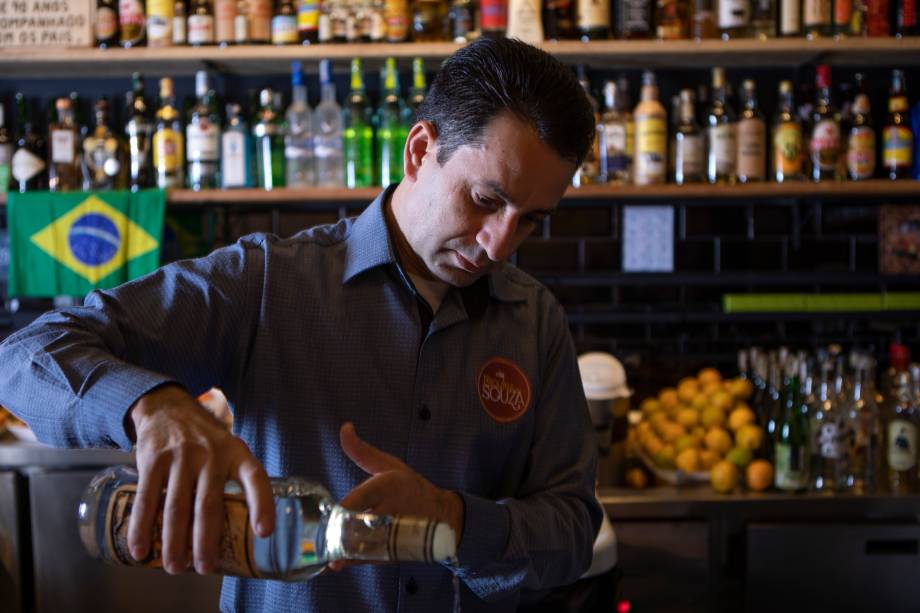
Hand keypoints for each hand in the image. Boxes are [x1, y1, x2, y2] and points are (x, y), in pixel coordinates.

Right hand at [127, 384, 274, 574]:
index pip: (256, 479)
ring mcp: (181, 456)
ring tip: (174, 567)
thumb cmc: (205, 438)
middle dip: (206, 541)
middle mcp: (211, 454)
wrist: (167, 407)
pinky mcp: (153, 459)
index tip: (264, 533)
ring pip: (177, 507)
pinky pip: (147, 499)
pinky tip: (141, 549)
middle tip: (205, 568)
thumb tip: (241, 528)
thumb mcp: (228, 448)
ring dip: (174, 542)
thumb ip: (233, 479)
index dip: (262, 506)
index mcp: (236, 453)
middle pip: (209, 504)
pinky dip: (142, 527)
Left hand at [328, 422, 463, 570]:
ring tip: (322, 553)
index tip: (329, 512)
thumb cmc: (410, 486)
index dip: (344, 507)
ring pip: (361, 545)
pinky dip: (351, 560)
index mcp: (388, 486)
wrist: (440, 516)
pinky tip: (334, 560)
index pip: (362, 497)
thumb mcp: (388, 465)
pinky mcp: (391, 551)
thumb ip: (361, 451)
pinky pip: (367, 558)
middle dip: (336, 531)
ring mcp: (391, 534)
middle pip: (357, 524)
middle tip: (316, 535)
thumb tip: (344, 427)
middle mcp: (390, 510)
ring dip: (341, 550)